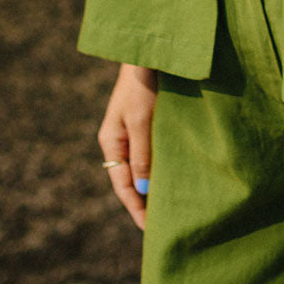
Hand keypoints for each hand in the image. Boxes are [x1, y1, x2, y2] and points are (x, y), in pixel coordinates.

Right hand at [97, 63, 157, 230]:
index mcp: (111, 142)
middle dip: (143, 204)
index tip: (151, 231)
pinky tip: (172, 179)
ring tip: (169, 210)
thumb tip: (143, 189)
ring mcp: (132, 132)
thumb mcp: (141, 120)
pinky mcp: (146, 124)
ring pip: (141, 169)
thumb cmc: (144, 85)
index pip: (122, 186)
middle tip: (163, 228)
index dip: (136, 209)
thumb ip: (142, 154)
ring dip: (152, 188)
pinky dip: (159, 170)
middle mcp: (119, 141)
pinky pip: (150, 155)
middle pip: (129, 182)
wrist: (150, 52)